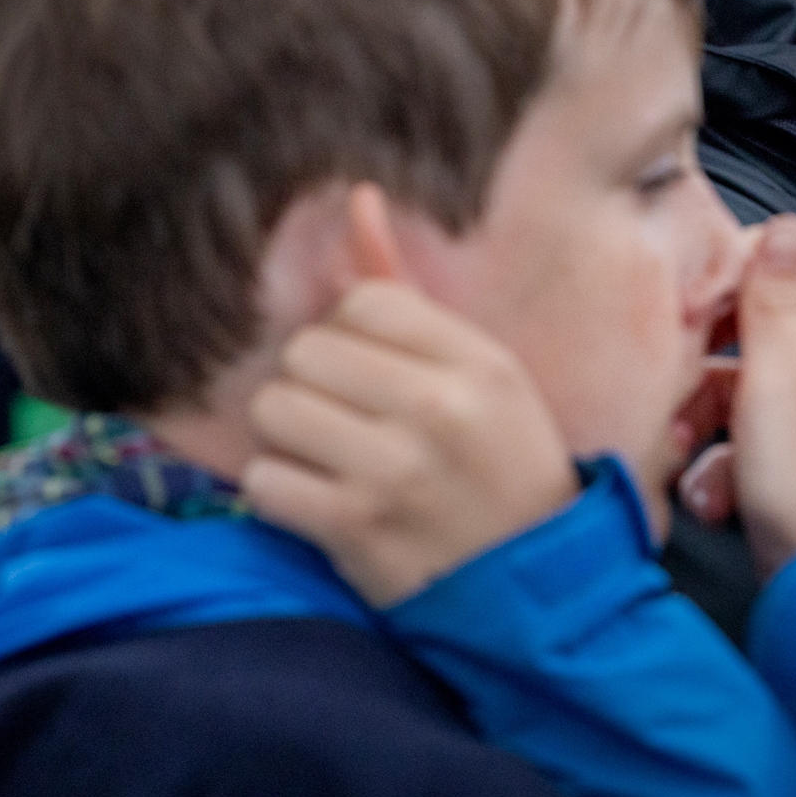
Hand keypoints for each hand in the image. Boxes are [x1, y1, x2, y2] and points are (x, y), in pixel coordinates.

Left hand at [243, 280, 578, 609]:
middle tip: (344, 418)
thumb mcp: (487, 380)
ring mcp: (394, 471)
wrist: (530, 591)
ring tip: (326, 457)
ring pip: (274, 409)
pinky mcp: (354, 529)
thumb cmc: (502, 471)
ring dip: (288, 436)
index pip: (364, 301)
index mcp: (480, 364)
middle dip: (313, 383)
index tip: (374, 372)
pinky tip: (317, 501)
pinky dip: (280, 492)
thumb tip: (356, 205)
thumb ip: (413, 301)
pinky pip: (265, 480)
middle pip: (307, 350)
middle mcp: (438, 409)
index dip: (353, 333)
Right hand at [676, 218, 795, 577]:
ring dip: (702, 421)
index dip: (717, 288)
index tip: (678, 318)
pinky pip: (748, 442)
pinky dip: (723, 465)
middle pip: (748, 331)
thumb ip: (776, 295)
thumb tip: (788, 223)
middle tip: (672, 395)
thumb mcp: (779, 371)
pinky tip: (712, 496)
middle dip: (700, 364)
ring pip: (739, 390)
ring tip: (686, 455)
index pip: (772, 266)